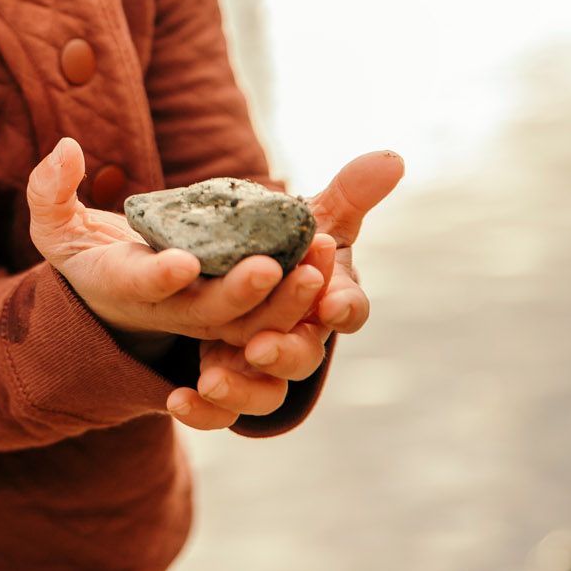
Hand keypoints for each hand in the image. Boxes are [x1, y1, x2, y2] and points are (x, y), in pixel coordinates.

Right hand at [26, 138, 333, 346]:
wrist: (118, 296)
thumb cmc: (87, 253)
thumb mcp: (55, 227)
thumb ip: (49, 190)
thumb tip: (66, 148)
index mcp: (122, 286)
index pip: (139, 285)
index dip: (159, 278)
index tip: (181, 262)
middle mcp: (170, 309)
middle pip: (208, 313)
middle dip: (240, 292)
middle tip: (271, 265)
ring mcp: (209, 315)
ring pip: (253, 321)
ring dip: (287, 298)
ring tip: (318, 255)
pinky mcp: (241, 312)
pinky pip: (275, 316)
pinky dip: (301, 298)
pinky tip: (328, 255)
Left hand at [165, 149, 403, 429]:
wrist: (222, 270)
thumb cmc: (282, 245)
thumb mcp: (311, 217)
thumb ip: (348, 193)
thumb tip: (393, 158)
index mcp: (324, 298)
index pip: (348, 309)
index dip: (344, 308)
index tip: (334, 302)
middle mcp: (295, 335)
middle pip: (303, 356)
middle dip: (287, 350)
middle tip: (263, 345)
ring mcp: (255, 361)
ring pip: (262, 392)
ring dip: (241, 388)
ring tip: (212, 378)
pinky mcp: (219, 377)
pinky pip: (215, 410)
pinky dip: (201, 412)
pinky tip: (177, 401)